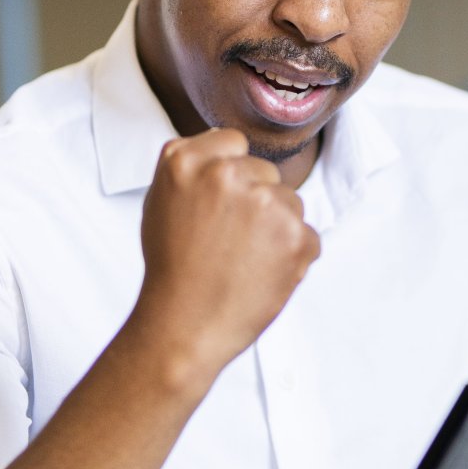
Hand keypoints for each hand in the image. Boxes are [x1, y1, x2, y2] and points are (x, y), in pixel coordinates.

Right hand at [132, 129, 319, 383]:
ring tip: (243, 260)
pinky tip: (261, 273)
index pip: (234, 142)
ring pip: (291, 204)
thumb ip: (192, 165)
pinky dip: (292, 257)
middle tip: (229, 240)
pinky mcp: (296, 236)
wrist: (184, 326)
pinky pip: (307, 236)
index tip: (223, 202)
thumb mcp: (160, 201)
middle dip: (256, 202)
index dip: (233, 174)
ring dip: (277, 229)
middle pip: (267, 173)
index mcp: (188, 161)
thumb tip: (226, 144)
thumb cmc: (172, 269)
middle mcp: (227, 174)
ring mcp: (266, 204)